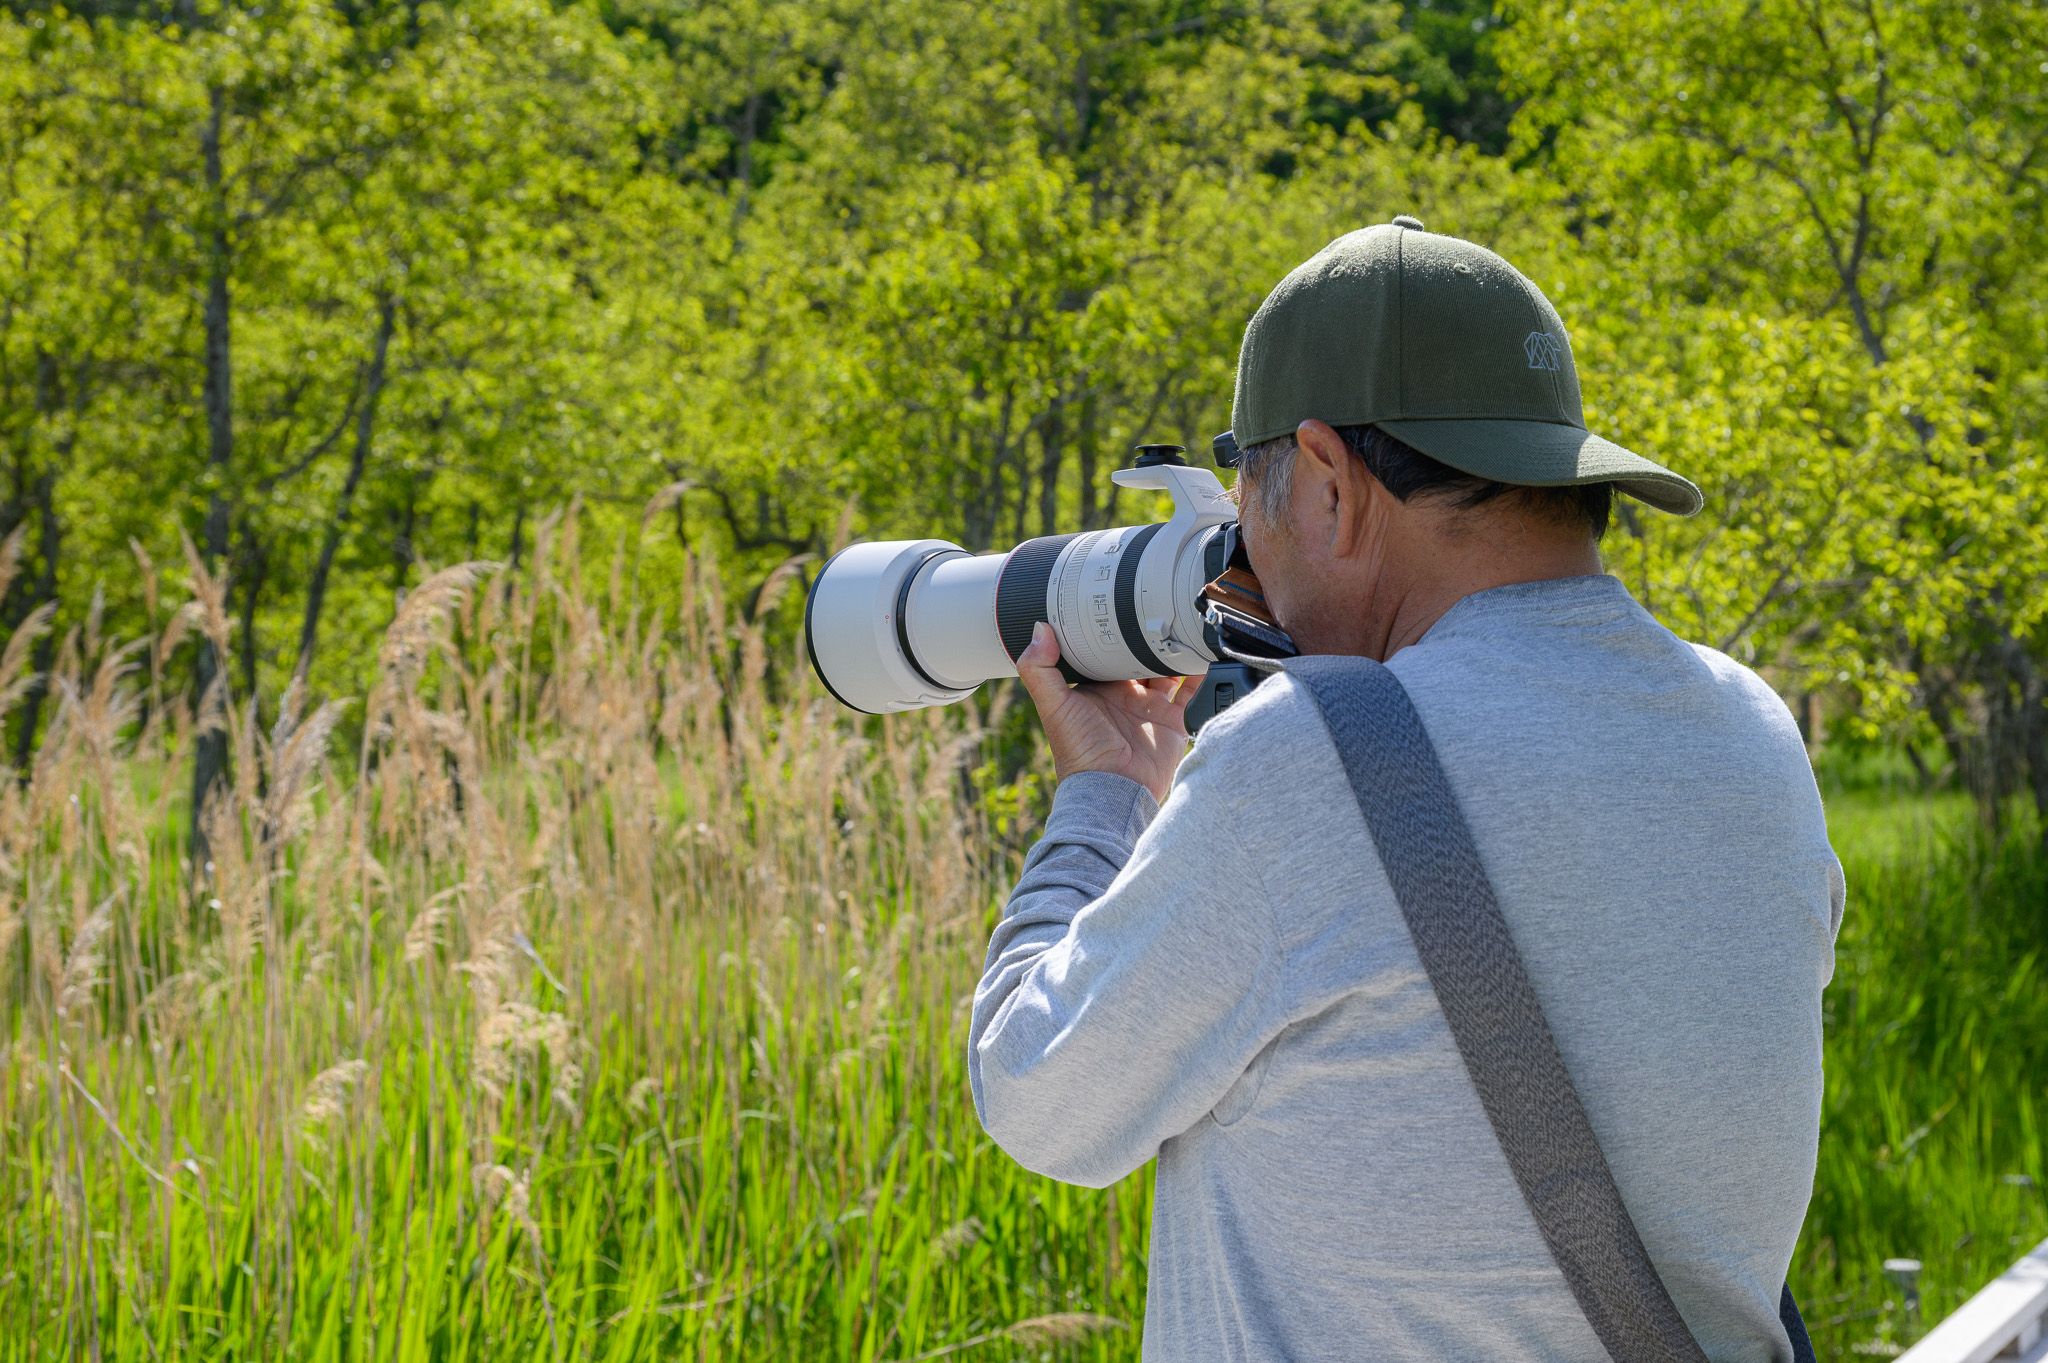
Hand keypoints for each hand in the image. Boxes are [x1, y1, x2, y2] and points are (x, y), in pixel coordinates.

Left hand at [1015, 621, 1203, 806]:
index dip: (1109, 628)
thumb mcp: (1053, 706)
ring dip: (1175, 649)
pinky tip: (1206, 654)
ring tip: (1185, 621)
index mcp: (1095, 688)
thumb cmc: (1079, 752)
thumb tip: (1040, 628)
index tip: (1116, 599)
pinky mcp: (1174, 721)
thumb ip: (1039, 669)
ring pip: (1167, 670)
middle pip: (1138, 656)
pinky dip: (1201, 675)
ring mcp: (1151, 707)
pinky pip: (1192, 693)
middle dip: (1147, 634)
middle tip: (1157, 603)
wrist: (1114, 790)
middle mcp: (1124, 695)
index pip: (1104, 650)